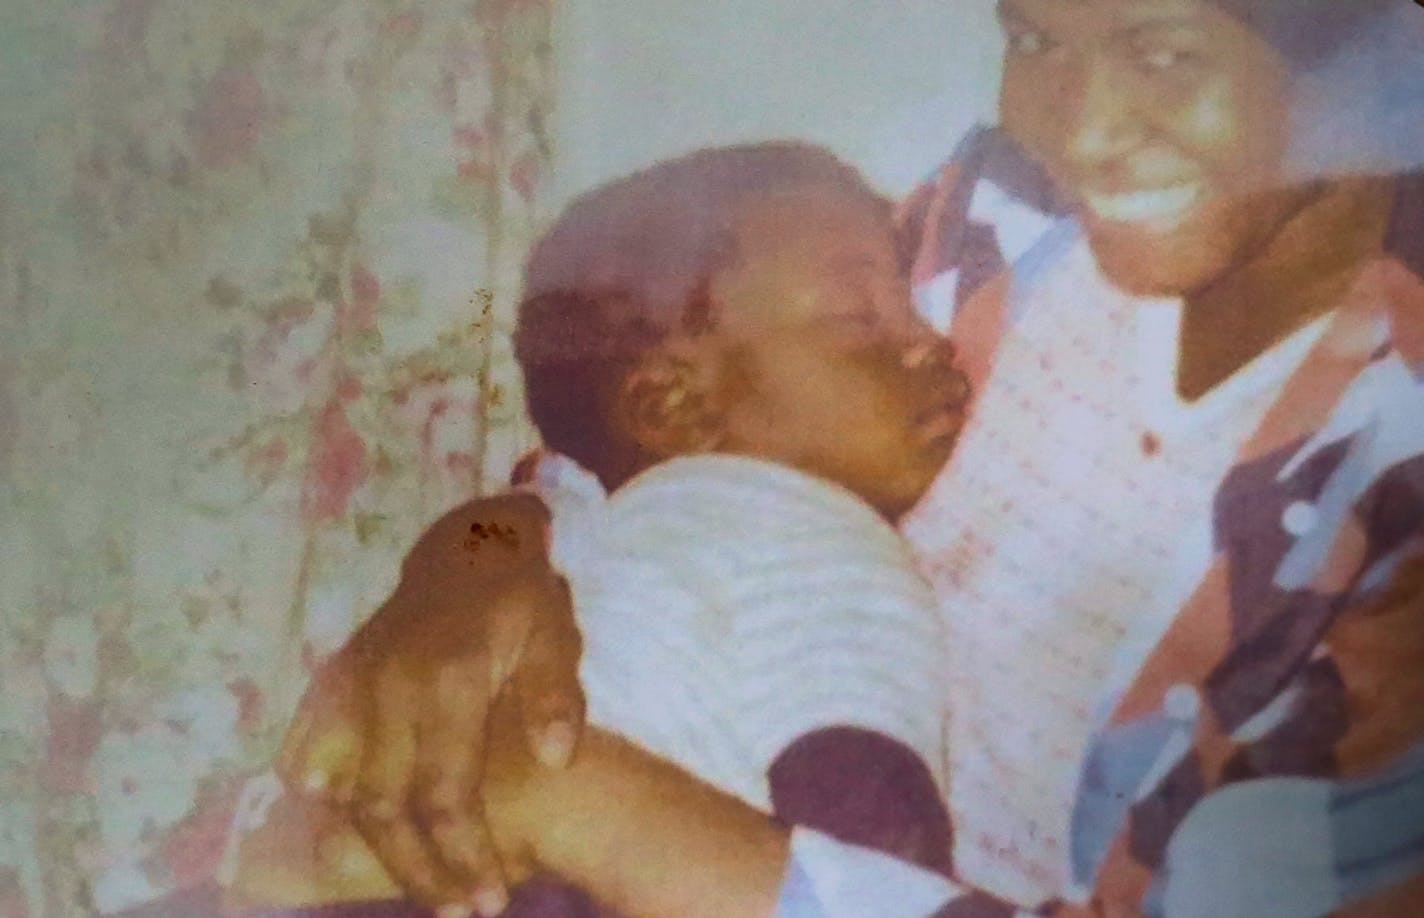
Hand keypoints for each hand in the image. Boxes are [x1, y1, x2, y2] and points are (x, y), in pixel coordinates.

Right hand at [276, 494, 585, 915]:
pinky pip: (310, 749)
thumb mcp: (555, 632)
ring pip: (344, 790)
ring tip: (419, 888)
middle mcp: (390, 687)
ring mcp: (354, 683)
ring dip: (375, 848)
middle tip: (458, 911)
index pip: (444, 793)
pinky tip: (338, 830)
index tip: (490, 901)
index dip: (463, 855)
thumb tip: (558, 759)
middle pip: (386, 806)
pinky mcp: (335, 679)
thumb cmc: (521, 595)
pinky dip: (320, 795)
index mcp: (448, 681)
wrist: (468, 540)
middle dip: (419, 871)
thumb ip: (555, 695)